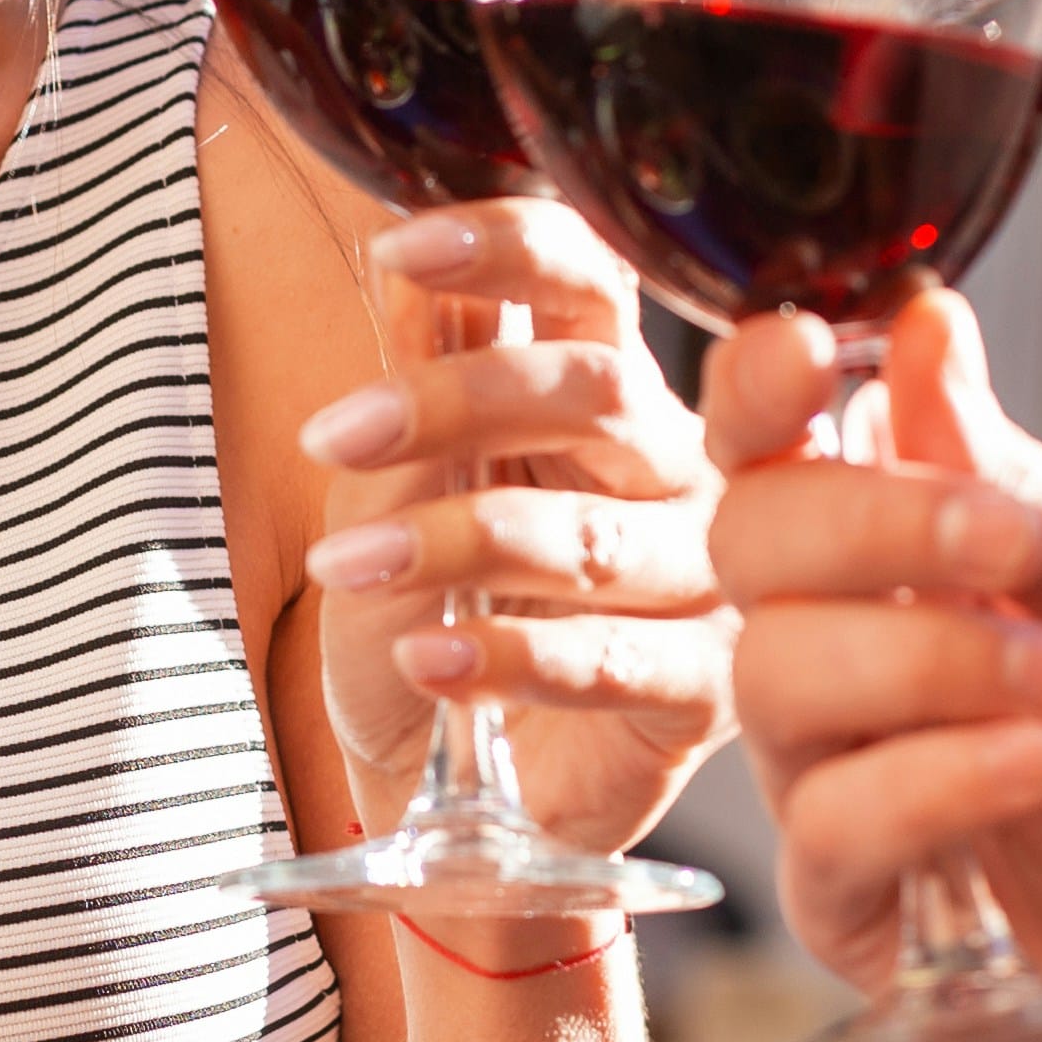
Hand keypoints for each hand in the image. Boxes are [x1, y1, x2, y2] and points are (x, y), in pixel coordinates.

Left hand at [297, 198, 732, 863]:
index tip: (401, 248)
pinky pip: (606, 658)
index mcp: (608, 396)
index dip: (513, 250)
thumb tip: (402, 262)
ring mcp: (706, 580)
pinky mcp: (702, 690)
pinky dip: (501, 655)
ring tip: (347, 566)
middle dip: (455, 401)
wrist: (455, 793)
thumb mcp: (396, 493)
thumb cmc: (438, 623)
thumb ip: (417, 385)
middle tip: (336, 437)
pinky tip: (422, 661)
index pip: (594, 283)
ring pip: (592, 534)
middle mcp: (679, 469)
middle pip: (600, 390)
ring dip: (451, 542)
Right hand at [700, 287, 1041, 1041]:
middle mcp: (850, 654)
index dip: (763, 393)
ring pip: (776, 679)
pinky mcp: (855, 910)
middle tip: (1008, 546)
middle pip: (748, 546)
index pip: (781, 451)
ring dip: (923, 657)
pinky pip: (831, 827)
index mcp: (907, 556)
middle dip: (864, 524)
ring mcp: (840, 780)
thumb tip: (923, 330)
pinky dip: (930, 780)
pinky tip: (1032, 765)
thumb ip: (1018, 480)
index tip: (812, 354)